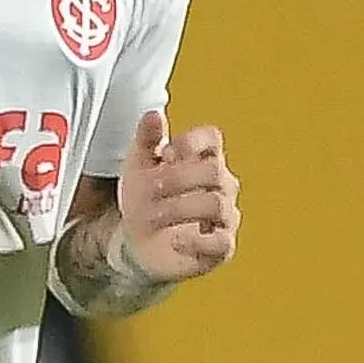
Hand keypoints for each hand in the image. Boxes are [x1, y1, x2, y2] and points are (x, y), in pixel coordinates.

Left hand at [115, 110, 239, 284]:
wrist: (138, 244)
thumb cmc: (145, 200)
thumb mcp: (138, 166)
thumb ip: (146, 139)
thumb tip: (154, 115)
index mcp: (204, 159)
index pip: (212, 138)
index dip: (191, 141)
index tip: (164, 153)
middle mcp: (221, 185)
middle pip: (214, 171)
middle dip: (177, 179)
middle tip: (150, 189)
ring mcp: (225, 216)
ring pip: (217, 204)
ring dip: (179, 208)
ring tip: (153, 216)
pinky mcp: (222, 247)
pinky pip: (222, 242)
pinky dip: (196, 241)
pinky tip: (174, 240)